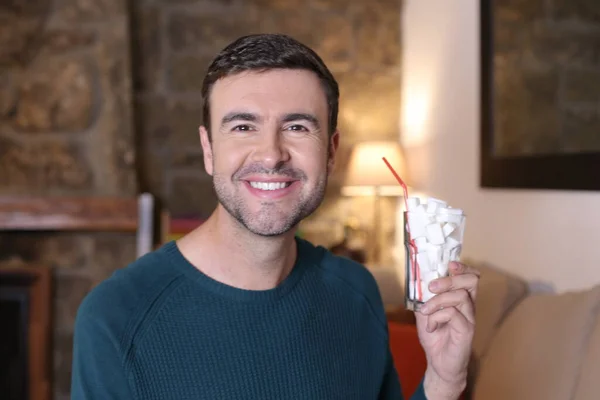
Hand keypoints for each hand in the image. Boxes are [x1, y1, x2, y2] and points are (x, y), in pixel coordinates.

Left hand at [415, 261, 479, 398]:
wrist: (439, 364)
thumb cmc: (435, 337)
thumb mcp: (424, 313)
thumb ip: (424, 297)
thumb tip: (415, 281)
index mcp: (461, 299)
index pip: (470, 276)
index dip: (463, 267)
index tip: (450, 264)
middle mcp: (469, 306)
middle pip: (471, 281)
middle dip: (449, 279)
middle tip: (432, 287)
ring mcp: (469, 318)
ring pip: (460, 296)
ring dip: (437, 301)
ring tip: (425, 311)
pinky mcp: (467, 330)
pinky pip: (453, 314)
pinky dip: (436, 317)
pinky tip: (430, 326)